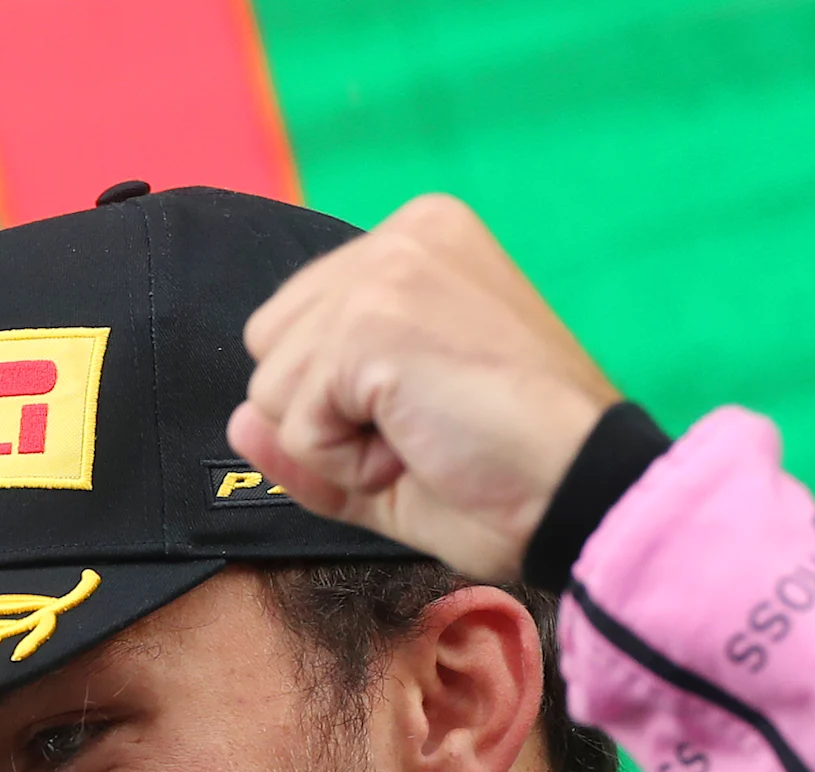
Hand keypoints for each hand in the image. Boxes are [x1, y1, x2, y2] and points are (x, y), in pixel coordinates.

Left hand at [230, 194, 621, 585]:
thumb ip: (309, 432)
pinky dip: (348, 462)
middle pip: (270, 349)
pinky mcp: (370, 320)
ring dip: (339, 443)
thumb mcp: (391, 452)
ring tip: (429, 434)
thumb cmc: (509, 475)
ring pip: (272, 390)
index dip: (344, 401)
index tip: (435, 412)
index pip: (301, 326)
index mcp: (419, 242)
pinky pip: (295, 424)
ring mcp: (384, 270)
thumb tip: (237, 420)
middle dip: (329, 415)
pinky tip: (422, 443)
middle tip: (429, 428)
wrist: (578, 494)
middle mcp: (401, 235)